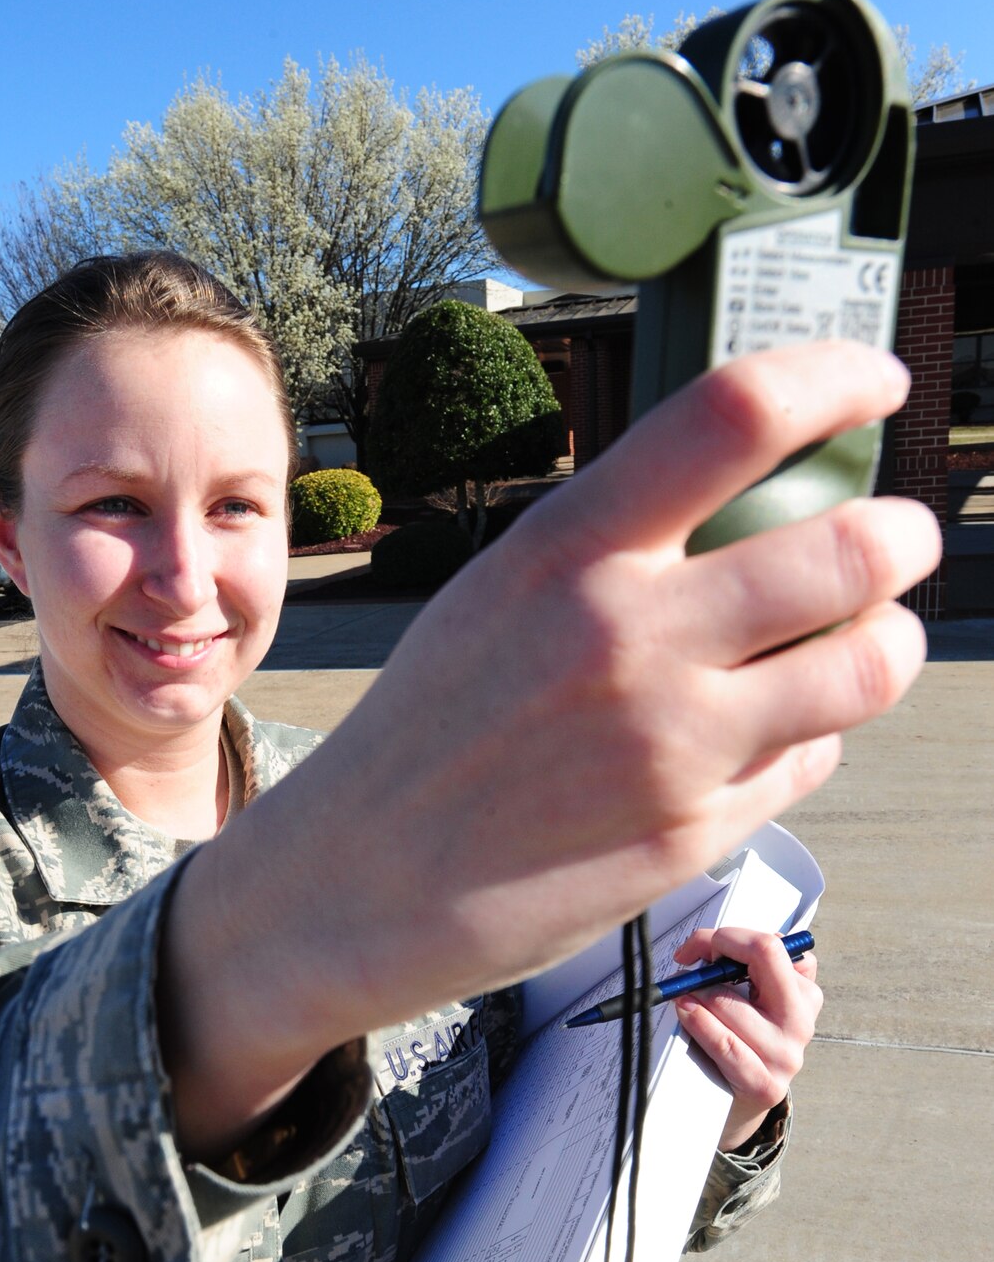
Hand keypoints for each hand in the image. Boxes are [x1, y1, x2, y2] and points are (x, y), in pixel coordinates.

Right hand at [166, 341, 937, 1154]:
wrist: (357, 884)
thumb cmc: (426, 730)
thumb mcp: (495, 596)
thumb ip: (613, 544)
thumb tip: (749, 493)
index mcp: (565, 551)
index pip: (736, 414)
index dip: (837, 377)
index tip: (877, 382)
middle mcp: (628, 637)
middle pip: (850, 547)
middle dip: (904, 536)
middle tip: (898, 539)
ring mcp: (670, 745)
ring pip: (869, 665)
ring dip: (893, 640)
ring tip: (875, 637)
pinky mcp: (694, 834)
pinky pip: (812, 759)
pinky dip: (813, 737)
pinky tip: (767, 735)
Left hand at [671, 926, 822, 1151]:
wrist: (737, 1103)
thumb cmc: (738, 1040)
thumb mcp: (753, 1001)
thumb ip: (749, 968)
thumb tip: (717, 943)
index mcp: (804, 992)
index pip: (772, 944)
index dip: (730, 935)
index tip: (700, 945)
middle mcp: (801, 1020)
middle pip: (765, 956)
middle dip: (717, 946)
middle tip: (689, 960)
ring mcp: (787, 1055)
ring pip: (731, 1001)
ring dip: (698, 994)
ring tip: (684, 998)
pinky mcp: (766, 1085)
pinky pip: (727, 1045)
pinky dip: (700, 1024)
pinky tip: (685, 1012)